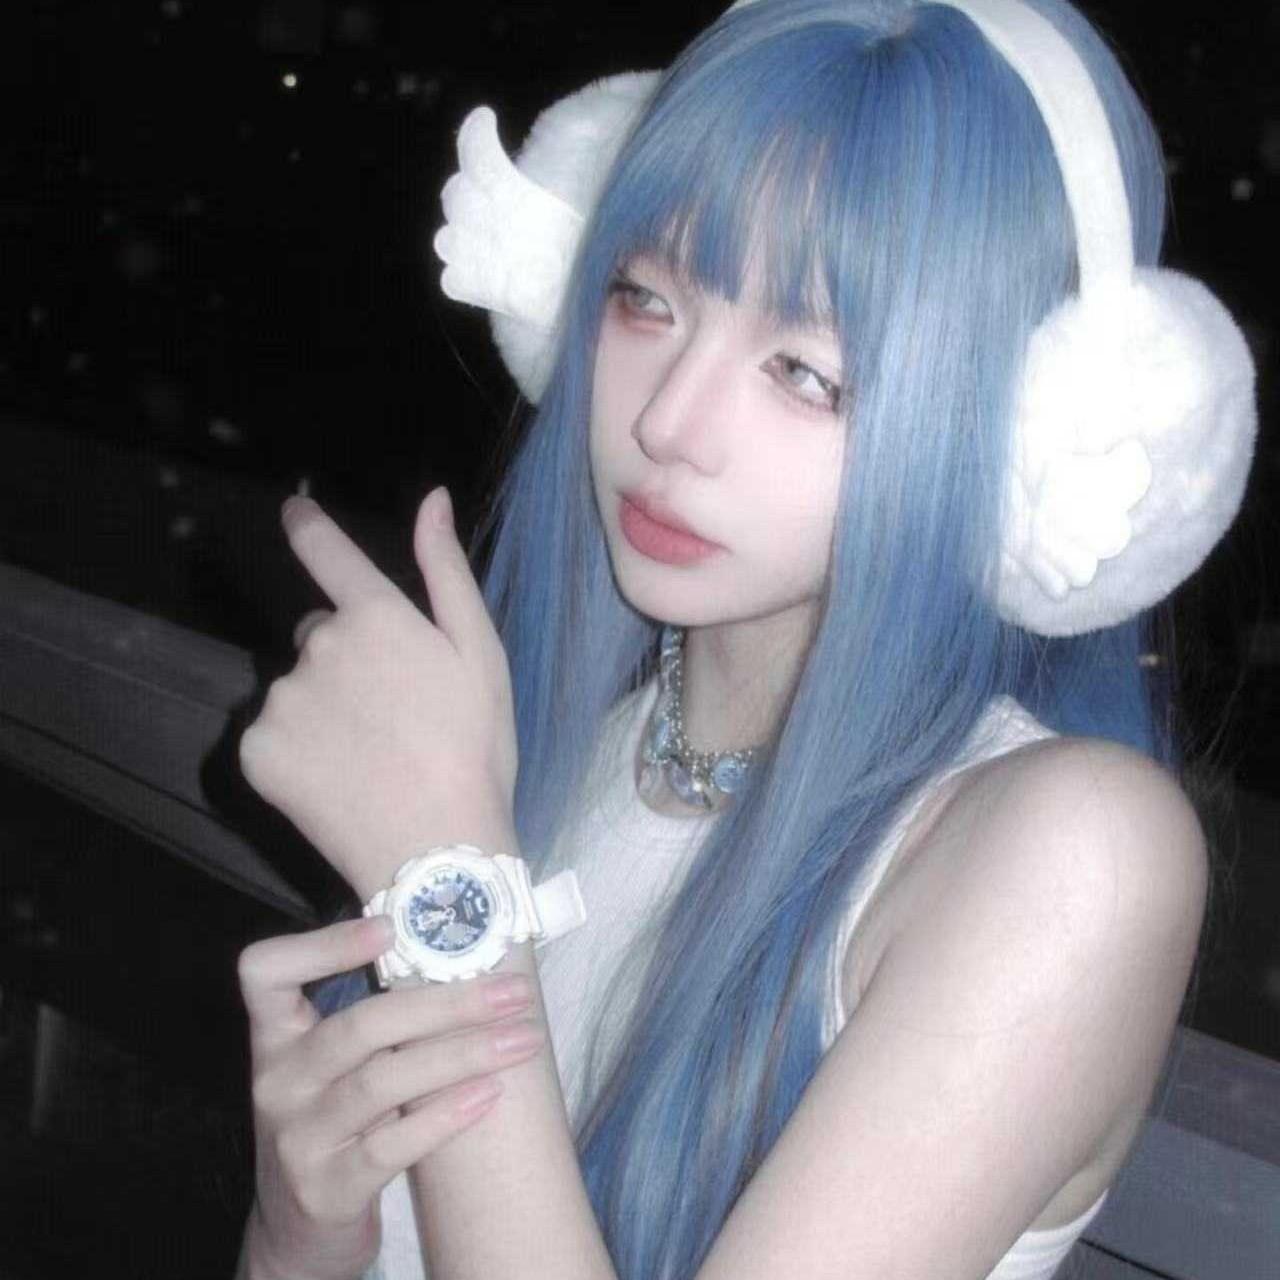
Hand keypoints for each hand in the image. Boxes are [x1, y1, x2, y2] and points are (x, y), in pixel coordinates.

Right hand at [237, 915, 543, 1279]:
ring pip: (383, 1082)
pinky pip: (390, 1147)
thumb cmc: (337, 1124)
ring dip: (463, 1054)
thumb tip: (465, 957)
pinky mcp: (324, 1191)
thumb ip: (372, 1021)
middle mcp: (277, 1082)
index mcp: (276, 1037)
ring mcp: (297, 1139)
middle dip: (447, 1002)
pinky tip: (491, 1093)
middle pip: (360, 1026)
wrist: (299, 1233)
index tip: (390, 926)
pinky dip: (446, 1116)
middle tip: (512, 991)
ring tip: (522, 1039)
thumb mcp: (332, 1068)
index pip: (266, 972)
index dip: (322, 944)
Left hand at [238, 488, 518, 898]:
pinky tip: (338, 780)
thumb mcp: (481, 654)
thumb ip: (447, 571)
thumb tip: (433, 500)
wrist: (436, 849)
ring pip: (298, 688)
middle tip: (393, 713)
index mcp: (375, 616)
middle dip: (347, 657)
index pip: (327, 551)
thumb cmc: (475, 749)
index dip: (307, 526)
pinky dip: (298, 751)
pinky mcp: (256, 750)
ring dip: (324, 707)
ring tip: (370, 756)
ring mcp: (281, 700)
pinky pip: (273, 735)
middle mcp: (318, 646)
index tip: (293, 509)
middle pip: (320, 635)